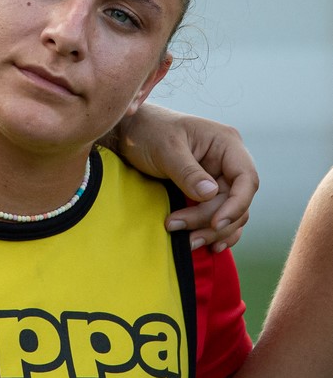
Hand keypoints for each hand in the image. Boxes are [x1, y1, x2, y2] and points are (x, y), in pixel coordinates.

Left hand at [116, 104, 258, 251]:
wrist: (130, 133)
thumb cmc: (149, 132)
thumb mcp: (166, 149)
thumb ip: (188, 172)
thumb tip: (211, 194)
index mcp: (226, 143)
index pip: (246, 179)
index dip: (236, 204)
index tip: (214, 222)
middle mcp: (228, 162)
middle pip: (235, 201)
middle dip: (210, 220)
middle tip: (176, 226)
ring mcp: (219, 178)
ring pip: (230, 214)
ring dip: (211, 231)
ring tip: (186, 242)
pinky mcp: (208, 193)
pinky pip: (221, 216)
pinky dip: (214, 232)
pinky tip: (207, 245)